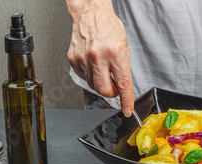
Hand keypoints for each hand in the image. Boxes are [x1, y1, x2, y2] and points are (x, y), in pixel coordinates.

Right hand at [66, 0, 133, 115]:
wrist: (90, 14)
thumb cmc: (108, 28)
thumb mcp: (124, 47)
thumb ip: (124, 69)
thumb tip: (124, 89)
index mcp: (115, 53)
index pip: (123, 84)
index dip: (126, 100)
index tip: (128, 110)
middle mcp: (98, 57)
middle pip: (104, 90)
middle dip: (111, 93)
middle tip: (115, 87)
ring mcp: (84, 59)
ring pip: (93, 86)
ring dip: (100, 83)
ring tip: (103, 70)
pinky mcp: (73, 59)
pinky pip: (83, 78)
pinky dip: (90, 76)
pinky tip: (93, 65)